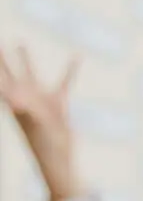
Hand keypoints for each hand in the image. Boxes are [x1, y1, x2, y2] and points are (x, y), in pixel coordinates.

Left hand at [0, 43, 81, 200]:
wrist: (58, 159)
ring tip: (20, 42)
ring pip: (32, 73)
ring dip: (26, 59)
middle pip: (10, 72)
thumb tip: (12, 99)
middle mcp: (25, 96)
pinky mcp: (58, 104)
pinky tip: (77, 56)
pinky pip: (64, 82)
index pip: (1, 79)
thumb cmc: (43, 144)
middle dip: (3, 58)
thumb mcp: (32, 123)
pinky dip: (70, 69)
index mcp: (15, 100)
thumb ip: (23, 108)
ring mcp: (40, 99)